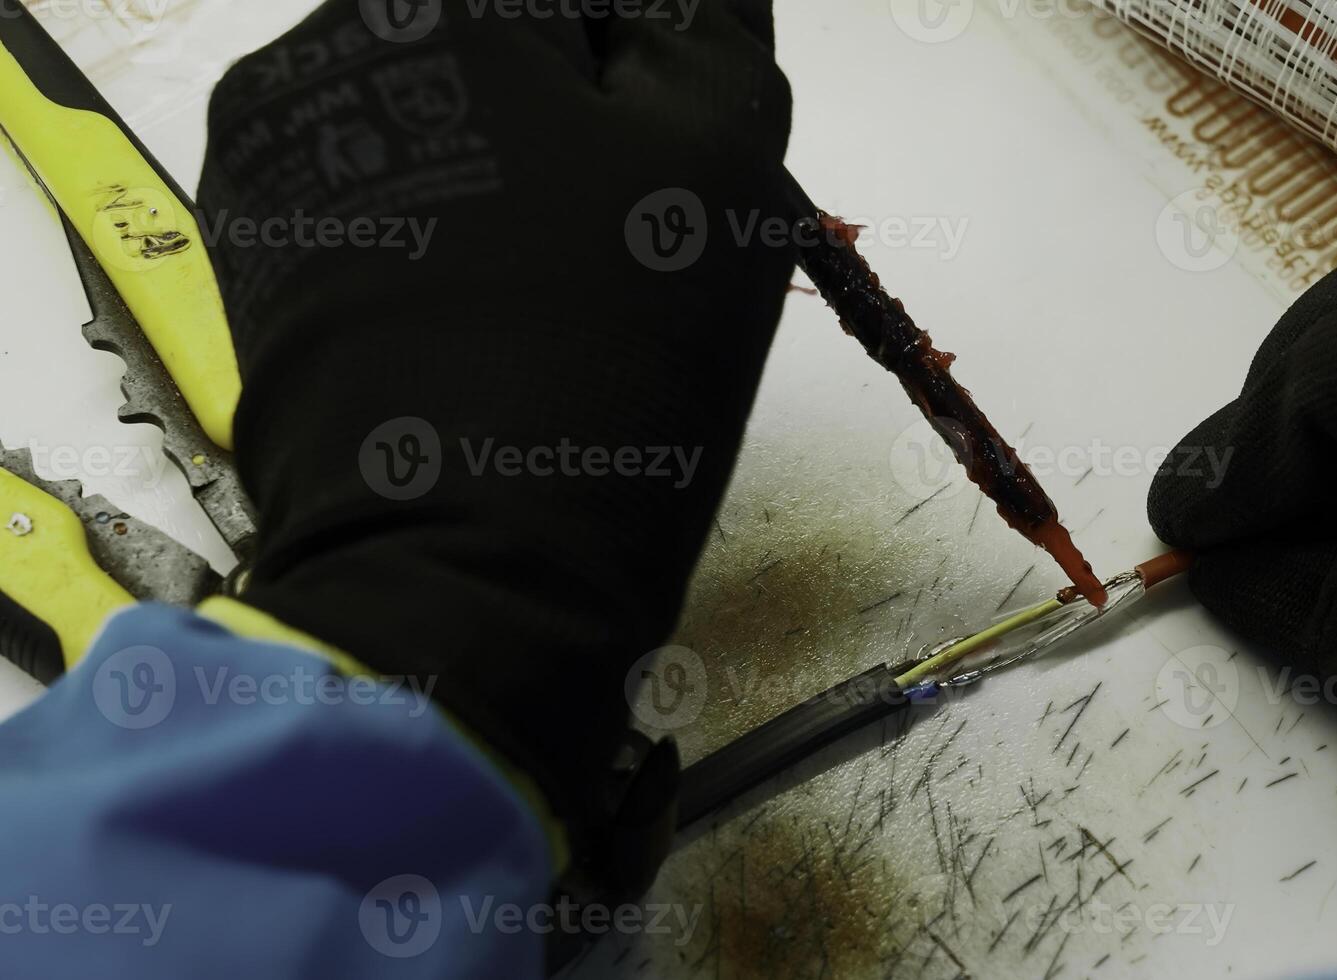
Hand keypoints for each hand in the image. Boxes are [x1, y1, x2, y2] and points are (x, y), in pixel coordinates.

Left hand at [197, 0, 791, 892]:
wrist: (470, 571)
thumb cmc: (609, 355)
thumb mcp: (721, 160)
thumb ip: (709, 40)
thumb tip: (676, 18)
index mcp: (428, 6)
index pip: (587, 2)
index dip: (659, 81)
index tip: (683, 174)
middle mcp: (312, 62)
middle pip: (499, 53)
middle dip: (579, 126)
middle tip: (638, 246)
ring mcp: (268, 174)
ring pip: (446, 138)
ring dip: (516, 187)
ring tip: (567, 307)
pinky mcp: (261, 276)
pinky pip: (387, 220)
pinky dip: (452, 253)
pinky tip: (499, 337)